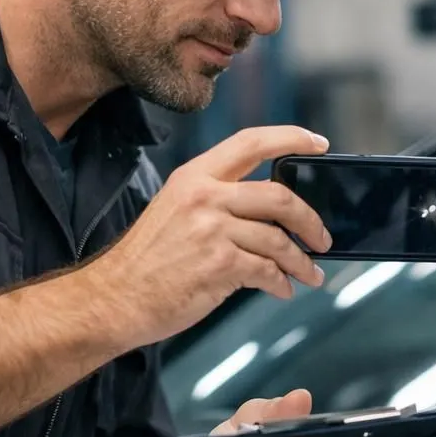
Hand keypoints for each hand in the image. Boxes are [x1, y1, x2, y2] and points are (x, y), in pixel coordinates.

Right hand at [87, 125, 333, 348]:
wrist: (114, 298)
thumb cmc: (147, 260)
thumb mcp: (176, 209)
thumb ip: (219, 200)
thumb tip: (273, 211)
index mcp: (195, 176)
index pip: (251, 142)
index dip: (291, 138)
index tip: (318, 143)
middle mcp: (204, 196)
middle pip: (279, 195)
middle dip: (311, 220)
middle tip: (321, 237)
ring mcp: (211, 230)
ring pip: (279, 239)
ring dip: (302, 261)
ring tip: (309, 274)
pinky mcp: (218, 265)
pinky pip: (267, 271)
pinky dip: (282, 283)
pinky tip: (283, 289)